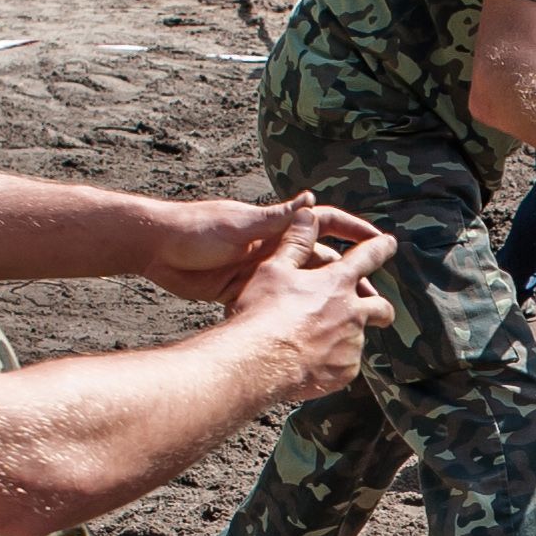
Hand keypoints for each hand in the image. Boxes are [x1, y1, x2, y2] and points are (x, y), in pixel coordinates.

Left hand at [147, 190, 384, 305]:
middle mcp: (273, 247)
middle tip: (373, 298)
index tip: (380, 243)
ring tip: (349, 325)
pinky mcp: (242, 291)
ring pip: (303, 288)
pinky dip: (294, 319)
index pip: (325, 224)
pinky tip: (310, 336)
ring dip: (325, 303)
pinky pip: (277, 305)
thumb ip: (276, 218)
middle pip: (321, 262)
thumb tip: (311, 199)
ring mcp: (259, 270)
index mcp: (276, 227)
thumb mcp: (240, 225)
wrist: (155, 249)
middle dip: (348, 277)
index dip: (353, 231)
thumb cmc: (196, 229)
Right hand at [221, 223, 395, 400]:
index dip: (380, 247)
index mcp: (336, 283)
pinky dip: (334, 361)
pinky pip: (346, 364)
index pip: (367, 257)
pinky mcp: (346, 371)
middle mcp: (352, 312)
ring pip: (360, 337)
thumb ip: (296, 242)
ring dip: (347, 336)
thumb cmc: (261, 312)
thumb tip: (308, 212)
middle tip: (373, 309)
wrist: (257, 362)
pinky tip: (311, 362)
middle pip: (381, 307)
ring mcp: (352, 343)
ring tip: (319, 341)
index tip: (390, 243)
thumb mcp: (273, 269)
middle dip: (380, 306)